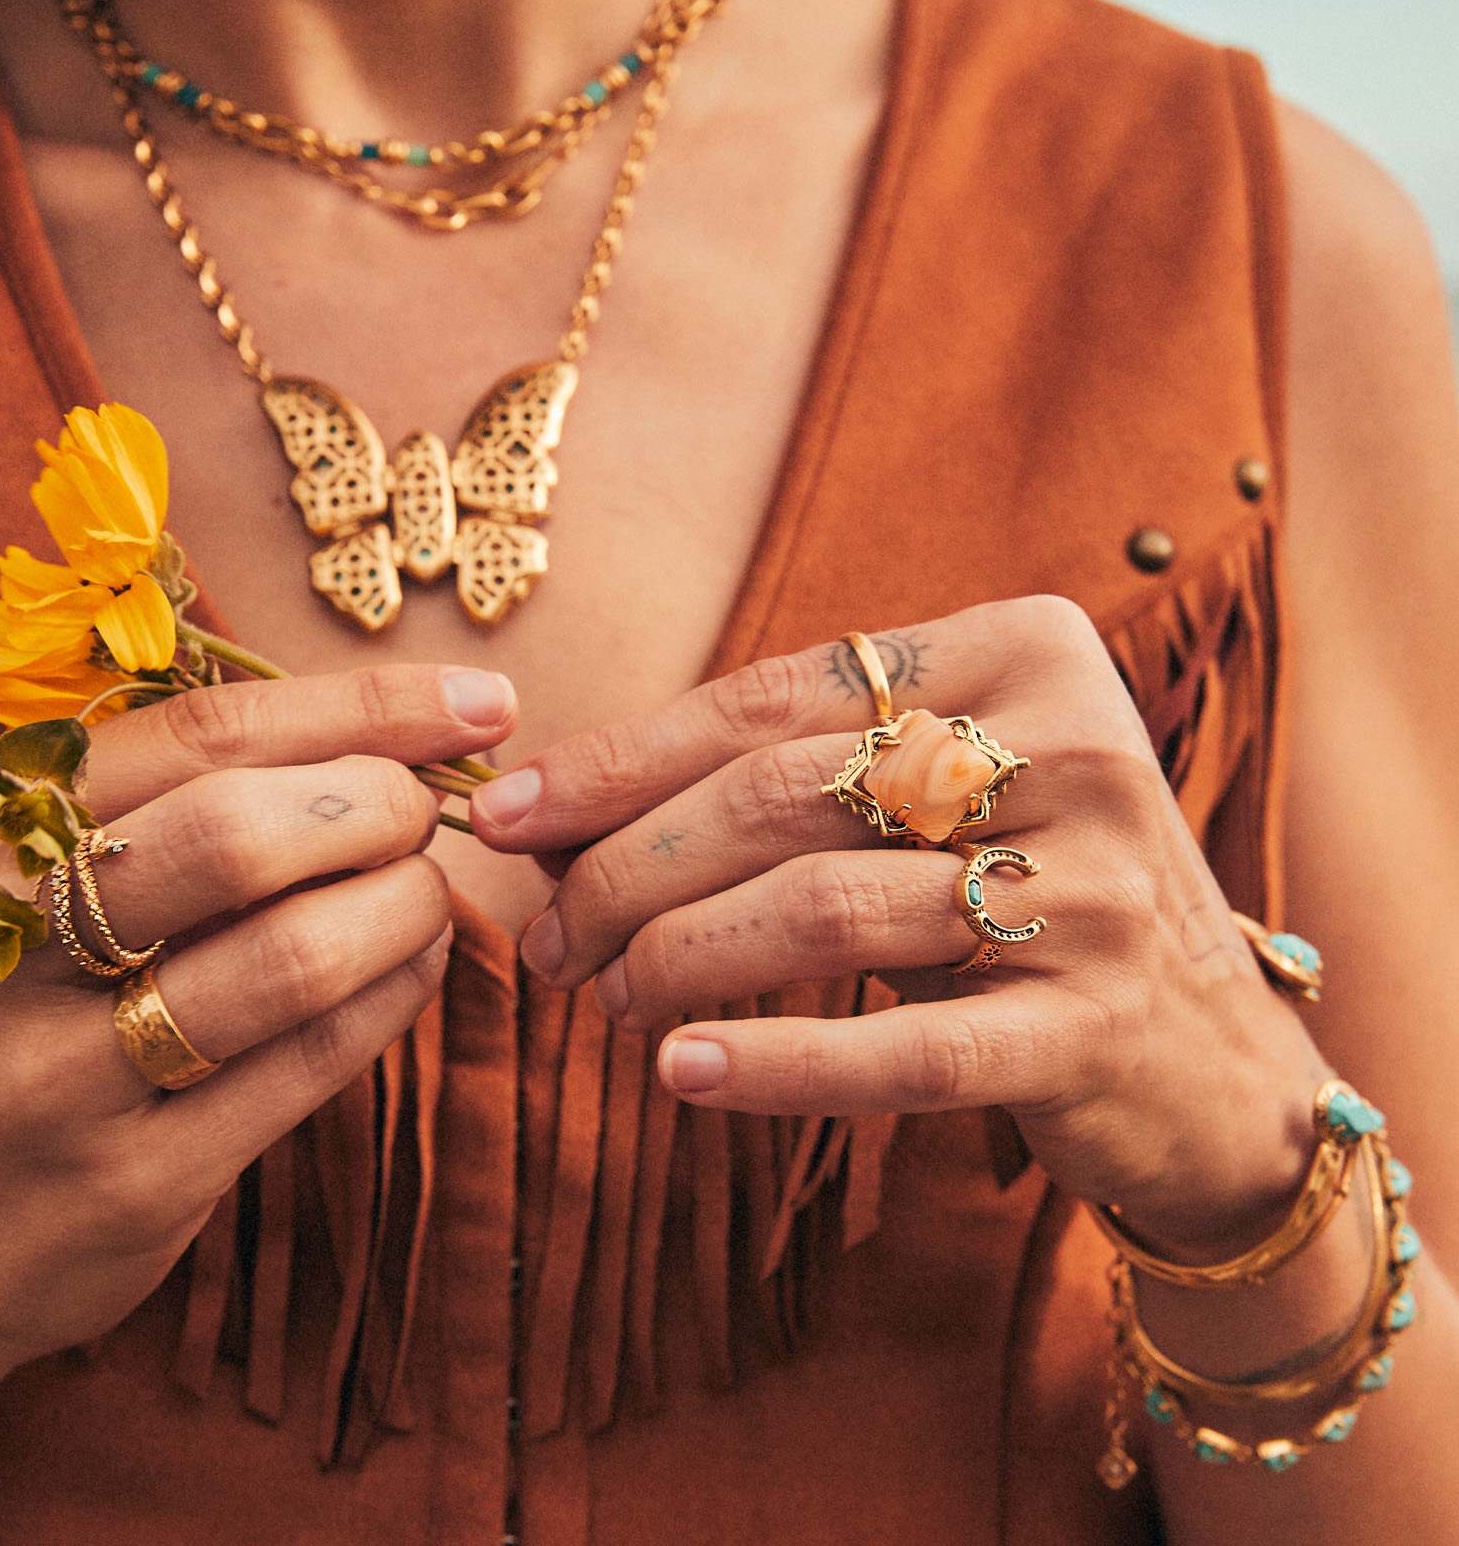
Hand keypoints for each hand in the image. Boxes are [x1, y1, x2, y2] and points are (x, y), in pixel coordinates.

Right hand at [0, 662, 516, 1434]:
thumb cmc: (1, 1019)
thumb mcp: (18, 883)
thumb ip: (158, 798)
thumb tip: (381, 728)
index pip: (199, 732)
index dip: (363, 707)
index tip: (475, 703)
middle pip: (241, 834)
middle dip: (380, 805)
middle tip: (430, 812)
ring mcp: (57, 1078)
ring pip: (291, 957)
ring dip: (403, 908)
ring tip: (426, 895)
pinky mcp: (131, 1184)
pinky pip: (309, 1064)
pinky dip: (393, 998)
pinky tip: (410, 968)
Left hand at [471, 598, 1328, 1255]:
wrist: (1217, 1061)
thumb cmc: (1033, 898)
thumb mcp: (942, 792)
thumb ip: (798, 770)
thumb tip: (564, 807)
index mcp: (1022, 651)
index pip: (773, 694)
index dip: (621, 759)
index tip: (508, 814)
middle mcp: (1071, 746)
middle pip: (784, 795)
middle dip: (630, 869)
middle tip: (549, 936)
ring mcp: (1094, 887)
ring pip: (824, 910)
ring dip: (678, 960)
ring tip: (602, 999)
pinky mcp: (1096, 1023)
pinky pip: (902, 1046)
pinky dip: (776, 1064)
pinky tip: (682, 1074)